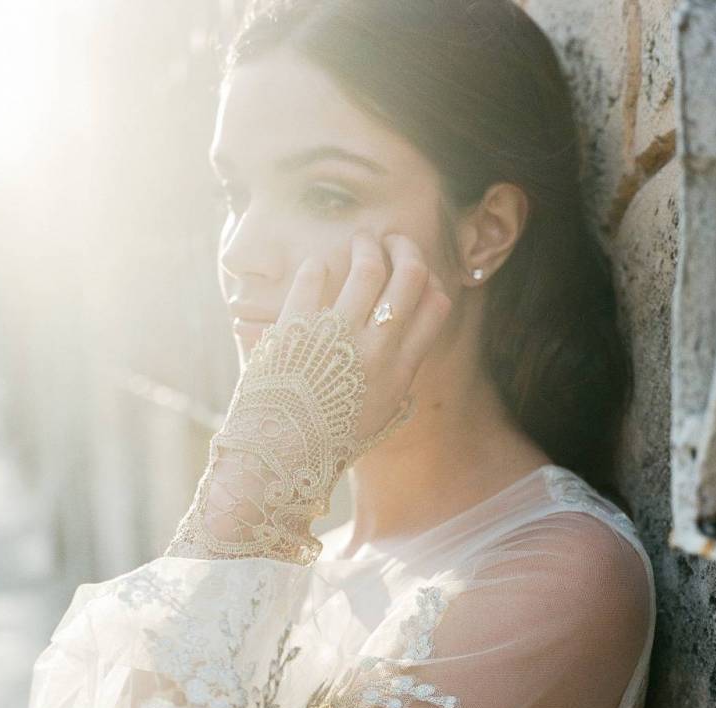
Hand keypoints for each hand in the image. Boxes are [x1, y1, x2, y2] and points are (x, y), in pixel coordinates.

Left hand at [276, 231, 452, 445]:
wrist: (279, 459)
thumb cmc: (327, 443)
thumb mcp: (377, 420)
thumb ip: (395, 387)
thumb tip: (407, 365)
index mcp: (400, 371)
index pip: (436, 305)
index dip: (431, 278)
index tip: (415, 270)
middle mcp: (376, 350)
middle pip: (411, 275)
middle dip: (405, 248)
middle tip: (391, 240)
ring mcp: (337, 337)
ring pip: (367, 268)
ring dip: (365, 246)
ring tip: (359, 240)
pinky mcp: (298, 329)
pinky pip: (313, 278)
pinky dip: (316, 267)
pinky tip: (315, 267)